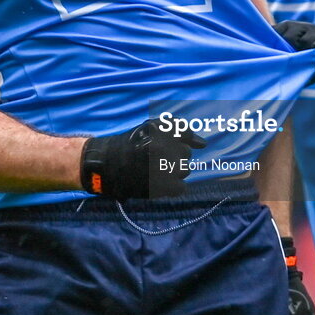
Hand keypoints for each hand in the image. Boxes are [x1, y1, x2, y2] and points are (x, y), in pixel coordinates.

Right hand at [80, 118, 206, 199]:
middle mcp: (165, 148)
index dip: (180, 140)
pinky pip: (181, 187)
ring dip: (173, 171)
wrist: (109, 165)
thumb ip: (178, 129)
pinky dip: (172, 187)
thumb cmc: (132, 144)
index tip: (170, 146)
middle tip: (156, 160)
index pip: (186, 134)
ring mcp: (166, 168)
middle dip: (175, 157)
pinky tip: (159, 182)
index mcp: (162, 131)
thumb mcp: (152, 127)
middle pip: (186, 154)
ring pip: (185, 170)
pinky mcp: (165, 187)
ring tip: (156, 171)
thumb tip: (204, 144)